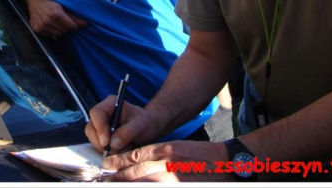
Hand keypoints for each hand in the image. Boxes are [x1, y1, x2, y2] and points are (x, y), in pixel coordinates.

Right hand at [26, 0, 87, 37]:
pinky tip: (51, 23)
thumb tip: (86, 23)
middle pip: (65, 31)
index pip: (71, 26)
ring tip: (57, 21)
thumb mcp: (63, 3)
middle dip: (67, 26)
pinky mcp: (37, 29)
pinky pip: (50, 35)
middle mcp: (48, 21)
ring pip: (58, 34)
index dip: (74, 24)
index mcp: (55, 13)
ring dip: (60, 29)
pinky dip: (52, 30)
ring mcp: (41, 26)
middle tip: (64, 19)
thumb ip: (74, 14)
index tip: (74, 22)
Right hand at [85, 96, 159, 154]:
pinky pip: (98, 146)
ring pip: (93, 138)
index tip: (106, 142)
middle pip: (91, 128)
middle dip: (100, 142)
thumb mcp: (140, 125)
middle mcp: (103, 114)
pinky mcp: (102, 137)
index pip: (97, 113)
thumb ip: (127, 133)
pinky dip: (107, 152)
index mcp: (111, 104)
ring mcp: (101, 126)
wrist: (149, 128)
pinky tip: (119, 151)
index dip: (99, 128)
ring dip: (105, 148)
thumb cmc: (146, 122)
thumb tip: (112, 144)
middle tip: (114, 150)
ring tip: (122, 149)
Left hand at [101, 140, 231, 181]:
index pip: (137, 155)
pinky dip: (144, 186)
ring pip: (143, 182)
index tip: (107, 164)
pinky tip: (136, 186)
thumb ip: (158, 154)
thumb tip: (136, 161)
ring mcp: (173, 178)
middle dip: (119, 176)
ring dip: (129, 183)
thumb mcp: (176, 148)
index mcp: (166, 150)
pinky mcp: (179, 186)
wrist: (225, 164)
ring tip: (116, 183)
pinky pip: (155, 186)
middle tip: (106, 178)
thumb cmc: (201, 156)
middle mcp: (168, 164)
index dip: (120, 161)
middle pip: (137, 171)